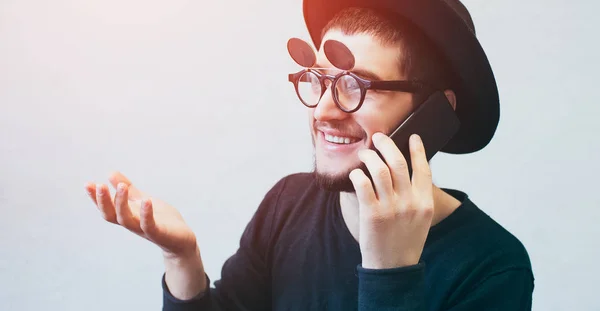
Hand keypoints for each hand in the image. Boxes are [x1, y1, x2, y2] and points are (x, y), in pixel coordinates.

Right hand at [84, 171, 197, 258]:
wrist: (181, 239)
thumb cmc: (162, 220)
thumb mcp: (142, 200)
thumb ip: (129, 190)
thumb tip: (110, 173)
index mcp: (127, 215)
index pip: (107, 208)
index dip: (96, 198)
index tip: (88, 184)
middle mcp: (132, 223)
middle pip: (111, 215)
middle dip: (104, 201)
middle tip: (99, 185)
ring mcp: (144, 229)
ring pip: (126, 219)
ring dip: (122, 203)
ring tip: (122, 186)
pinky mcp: (159, 233)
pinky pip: (149, 225)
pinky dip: (146, 214)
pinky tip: (146, 200)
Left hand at [349, 133, 433, 268]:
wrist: (393, 268)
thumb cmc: (405, 241)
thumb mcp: (421, 219)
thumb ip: (416, 197)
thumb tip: (406, 171)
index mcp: (424, 203)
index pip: (423, 169)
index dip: (418, 150)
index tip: (413, 136)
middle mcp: (409, 202)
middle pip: (398, 162)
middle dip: (386, 144)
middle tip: (378, 137)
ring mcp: (391, 208)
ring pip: (379, 169)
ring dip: (369, 157)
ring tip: (364, 154)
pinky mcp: (372, 214)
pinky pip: (363, 185)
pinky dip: (358, 175)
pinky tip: (356, 174)